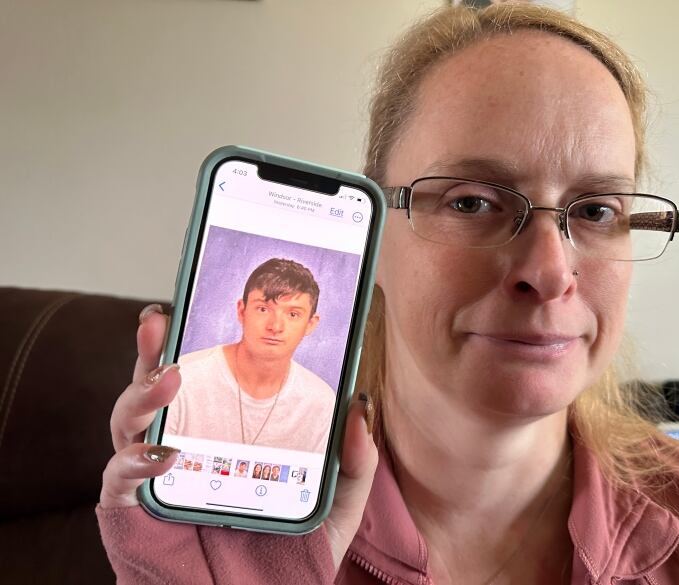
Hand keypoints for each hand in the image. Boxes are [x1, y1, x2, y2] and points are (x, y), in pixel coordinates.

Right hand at [99, 304, 378, 569]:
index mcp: (220, 439)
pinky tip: (164, 453)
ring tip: (170, 379)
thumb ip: (354, 462)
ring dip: (142, 395)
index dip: (190, 344)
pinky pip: (118, 481)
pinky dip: (134, 462)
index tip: (190, 308)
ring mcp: (154, 482)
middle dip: (150, 351)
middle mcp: (180, 451)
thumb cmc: (293, 561)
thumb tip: (359, 408)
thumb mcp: (337, 507)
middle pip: (152, 390)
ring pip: (127, 425)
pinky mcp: (134, 516)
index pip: (198, 384)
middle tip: (159, 320)